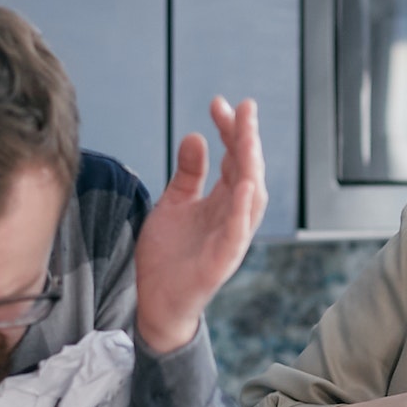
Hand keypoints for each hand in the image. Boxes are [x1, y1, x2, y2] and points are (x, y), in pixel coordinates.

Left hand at [135, 96, 266, 352]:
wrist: (154, 302)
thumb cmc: (167, 258)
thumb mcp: (173, 205)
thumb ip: (187, 174)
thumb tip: (195, 136)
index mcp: (220, 203)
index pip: (233, 159)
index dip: (230, 131)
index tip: (220, 103)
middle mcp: (231, 217)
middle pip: (248, 171)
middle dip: (247, 139)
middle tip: (243, 108)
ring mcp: (230, 239)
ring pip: (251, 198)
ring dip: (251, 167)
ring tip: (246, 137)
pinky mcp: (222, 261)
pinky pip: (239, 232)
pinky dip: (242, 209)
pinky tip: (242, 184)